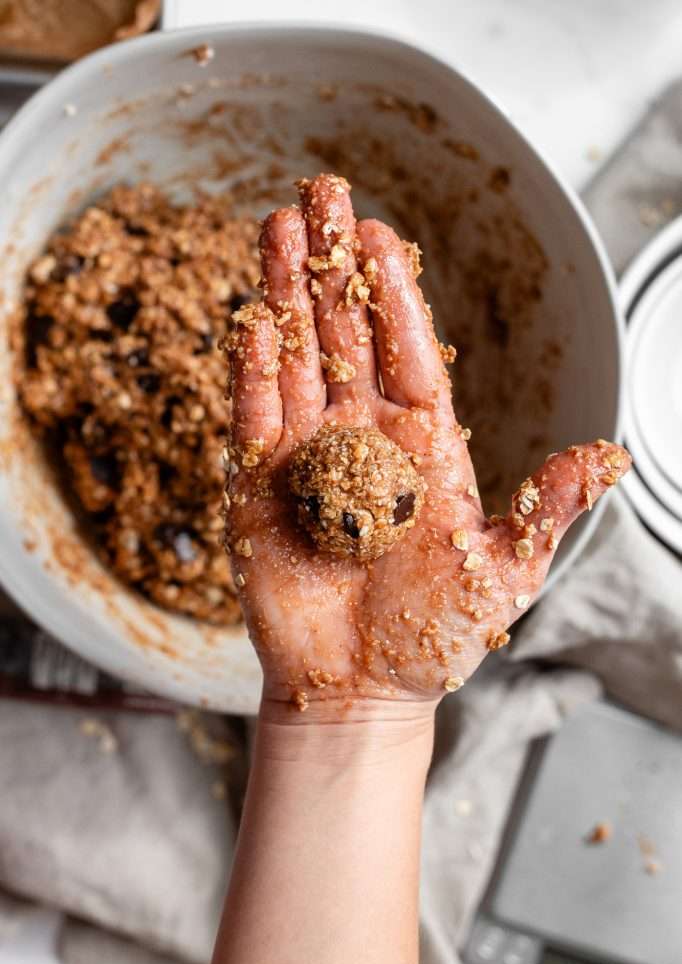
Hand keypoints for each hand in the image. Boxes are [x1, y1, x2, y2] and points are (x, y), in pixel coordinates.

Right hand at [224, 173, 629, 714]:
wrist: (359, 691)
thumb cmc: (432, 639)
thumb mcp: (505, 575)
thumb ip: (546, 511)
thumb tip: (609, 456)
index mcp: (424, 446)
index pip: (407, 351)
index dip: (394, 291)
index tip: (380, 232)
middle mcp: (364, 439)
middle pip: (346, 336)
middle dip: (332, 266)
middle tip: (319, 194)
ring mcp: (308, 460)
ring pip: (295, 361)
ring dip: (284, 296)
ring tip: (273, 227)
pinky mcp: (259, 489)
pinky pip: (254, 419)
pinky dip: (251, 370)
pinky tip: (252, 320)